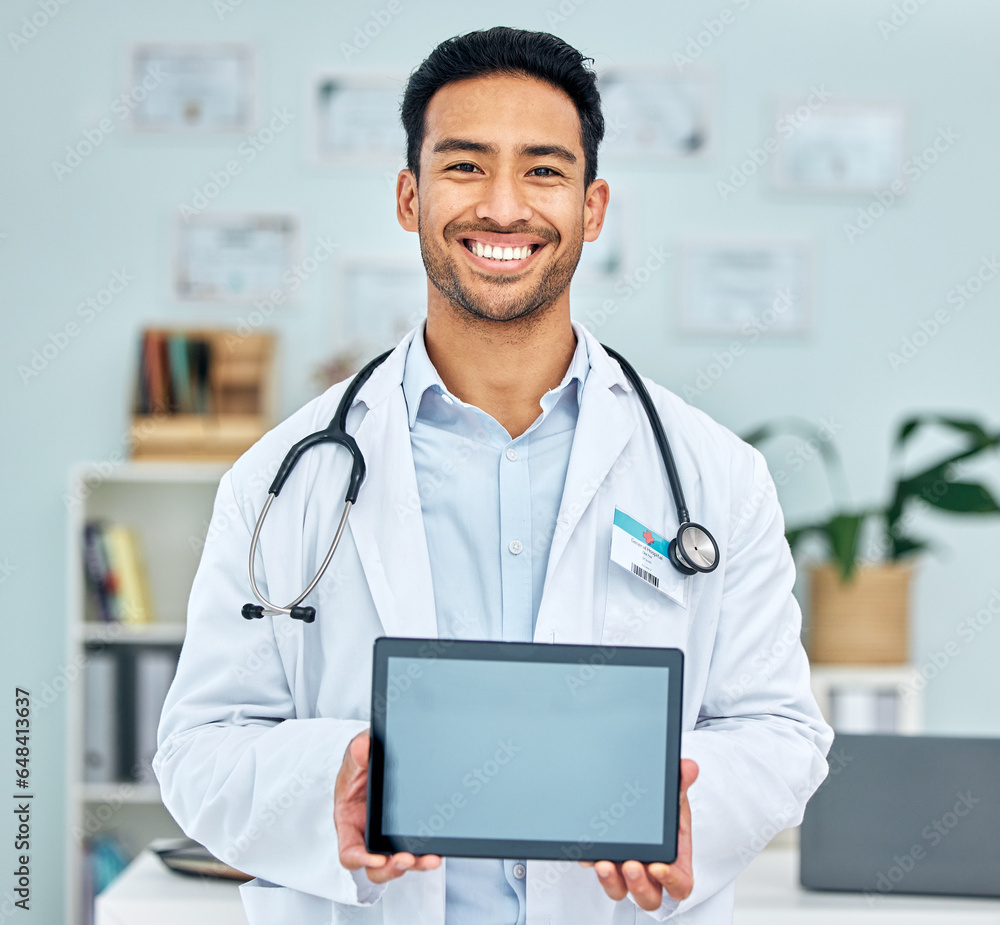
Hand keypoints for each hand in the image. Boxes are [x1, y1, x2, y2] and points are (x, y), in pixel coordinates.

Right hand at [334, 729, 441, 882]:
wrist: (379, 755)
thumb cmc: (362, 760)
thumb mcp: (358, 752)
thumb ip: (358, 752)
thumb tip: (362, 748)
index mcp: (349, 822)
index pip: (350, 851)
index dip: (361, 858)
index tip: (376, 857)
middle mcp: (367, 834)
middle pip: (376, 865)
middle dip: (392, 867)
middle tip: (407, 859)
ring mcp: (387, 836)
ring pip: (399, 861)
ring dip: (416, 863)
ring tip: (430, 859)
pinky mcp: (407, 832)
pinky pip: (417, 848)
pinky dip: (428, 851)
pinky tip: (439, 847)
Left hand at [581, 758, 698, 910]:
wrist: (643, 800)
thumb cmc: (666, 809)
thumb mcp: (674, 794)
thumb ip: (681, 781)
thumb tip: (688, 767)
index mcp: (675, 861)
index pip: (680, 885)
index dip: (671, 882)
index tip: (658, 867)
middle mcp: (650, 872)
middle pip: (649, 896)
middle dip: (639, 885)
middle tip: (630, 865)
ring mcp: (626, 870)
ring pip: (620, 890)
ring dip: (611, 881)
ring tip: (603, 863)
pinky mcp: (607, 863)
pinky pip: (598, 871)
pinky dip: (591, 863)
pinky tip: (586, 853)